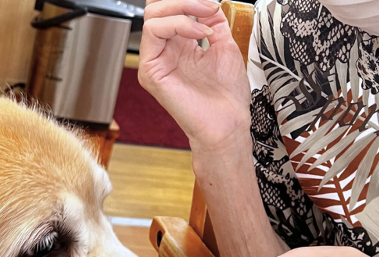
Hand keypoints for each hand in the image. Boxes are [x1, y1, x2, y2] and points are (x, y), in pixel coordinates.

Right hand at [138, 0, 251, 150]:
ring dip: (182, 8)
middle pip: (157, 7)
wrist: (227, 123)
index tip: (209, 2)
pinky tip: (200, 35)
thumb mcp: (224, 45)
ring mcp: (156, 61)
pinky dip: (179, 24)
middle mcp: (165, 52)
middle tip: (208, 6)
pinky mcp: (151, 71)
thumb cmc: (226, 97)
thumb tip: (208, 2)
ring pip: (153, 14)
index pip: (169, 9)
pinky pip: (154, 31)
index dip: (184, 0)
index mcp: (179, 45)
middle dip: (184, 0)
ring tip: (206, 18)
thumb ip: (213, 21)